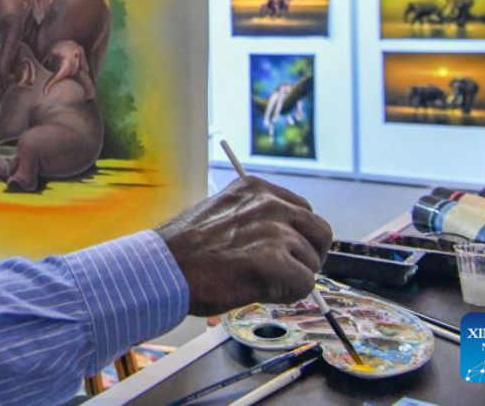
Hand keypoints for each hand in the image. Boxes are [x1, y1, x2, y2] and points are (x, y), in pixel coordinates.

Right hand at [155, 176, 332, 315]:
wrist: (164, 268)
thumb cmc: (184, 249)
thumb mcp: (221, 213)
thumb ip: (253, 219)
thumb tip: (281, 242)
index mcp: (256, 189)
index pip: (302, 210)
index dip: (297, 236)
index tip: (283, 251)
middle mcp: (270, 204)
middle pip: (320, 232)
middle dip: (309, 255)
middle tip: (287, 272)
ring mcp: (275, 232)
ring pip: (311, 262)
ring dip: (292, 278)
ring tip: (258, 281)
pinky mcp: (276, 262)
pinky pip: (304, 285)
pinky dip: (286, 295)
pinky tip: (259, 291)